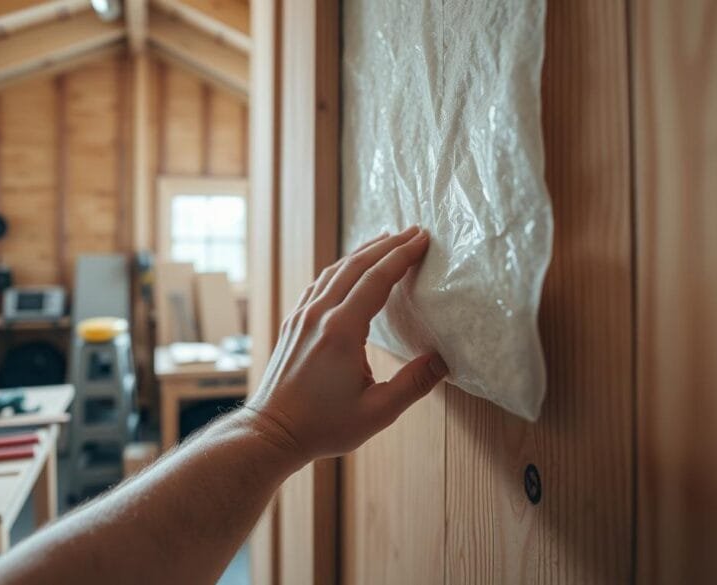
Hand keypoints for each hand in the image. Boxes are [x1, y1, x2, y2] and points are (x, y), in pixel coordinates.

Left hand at [246, 226, 447, 462]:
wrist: (272, 432)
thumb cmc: (323, 426)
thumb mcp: (377, 412)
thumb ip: (413, 384)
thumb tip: (444, 361)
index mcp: (341, 331)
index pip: (377, 279)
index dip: (402, 255)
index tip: (422, 239)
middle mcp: (319, 315)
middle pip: (356, 265)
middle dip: (387, 245)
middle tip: (413, 231)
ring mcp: (302, 316)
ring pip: (334, 271)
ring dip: (363, 252)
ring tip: (386, 240)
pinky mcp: (293, 323)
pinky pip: (319, 284)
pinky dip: (341, 268)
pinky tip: (350, 269)